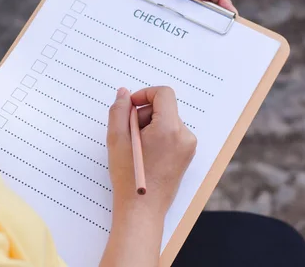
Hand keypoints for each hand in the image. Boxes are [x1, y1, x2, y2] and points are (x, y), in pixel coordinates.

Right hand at [107, 86, 196, 216]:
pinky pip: (172, 134)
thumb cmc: (128, 177)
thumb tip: (124, 93)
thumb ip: (119, 111)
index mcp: (169, 129)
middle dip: (144, 115)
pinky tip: (145, 154)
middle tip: (129, 134)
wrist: (142, 210)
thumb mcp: (116, 139)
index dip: (144, 94)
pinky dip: (157, 136)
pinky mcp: (187, 155)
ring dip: (149, 126)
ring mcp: (188, 146)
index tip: (130, 106)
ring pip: (167, 121)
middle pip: (164, 108)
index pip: (163, 94)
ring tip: (136, 148)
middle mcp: (184, 135)